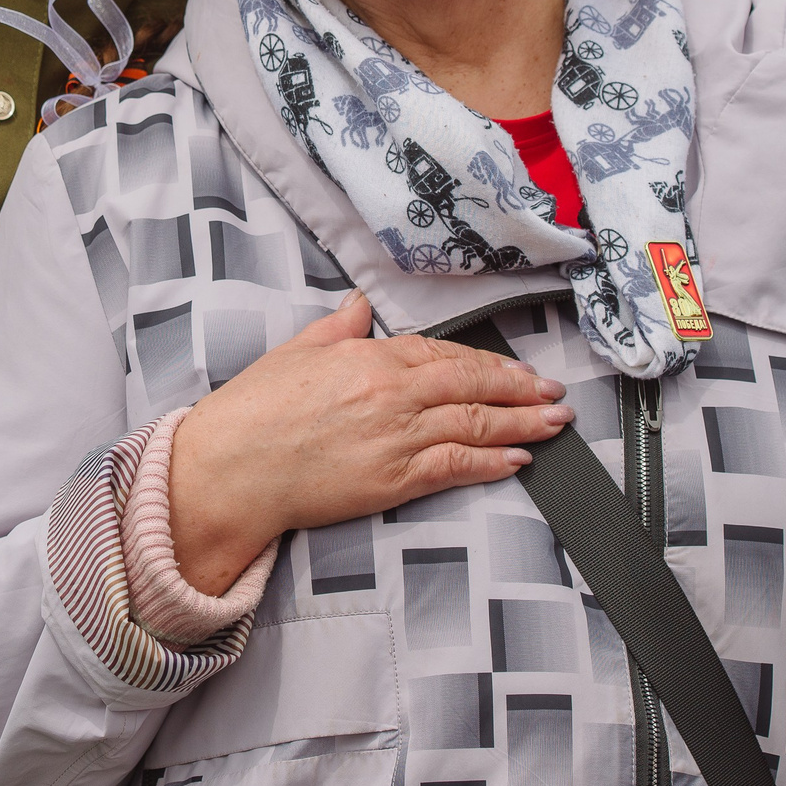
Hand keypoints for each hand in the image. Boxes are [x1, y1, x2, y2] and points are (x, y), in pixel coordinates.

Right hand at [166, 294, 570, 595]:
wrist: (230, 470)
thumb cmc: (253, 412)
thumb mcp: (295, 352)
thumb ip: (337, 327)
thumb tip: (359, 305)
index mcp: (368, 357)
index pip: (444, 353)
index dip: (487, 362)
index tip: (516, 370)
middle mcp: (391, 393)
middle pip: (471, 385)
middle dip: (521, 390)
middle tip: (555, 395)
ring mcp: (396, 437)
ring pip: (474, 424)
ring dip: (522, 424)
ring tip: (554, 424)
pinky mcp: (393, 480)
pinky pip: (456, 467)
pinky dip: (492, 463)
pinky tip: (518, 461)